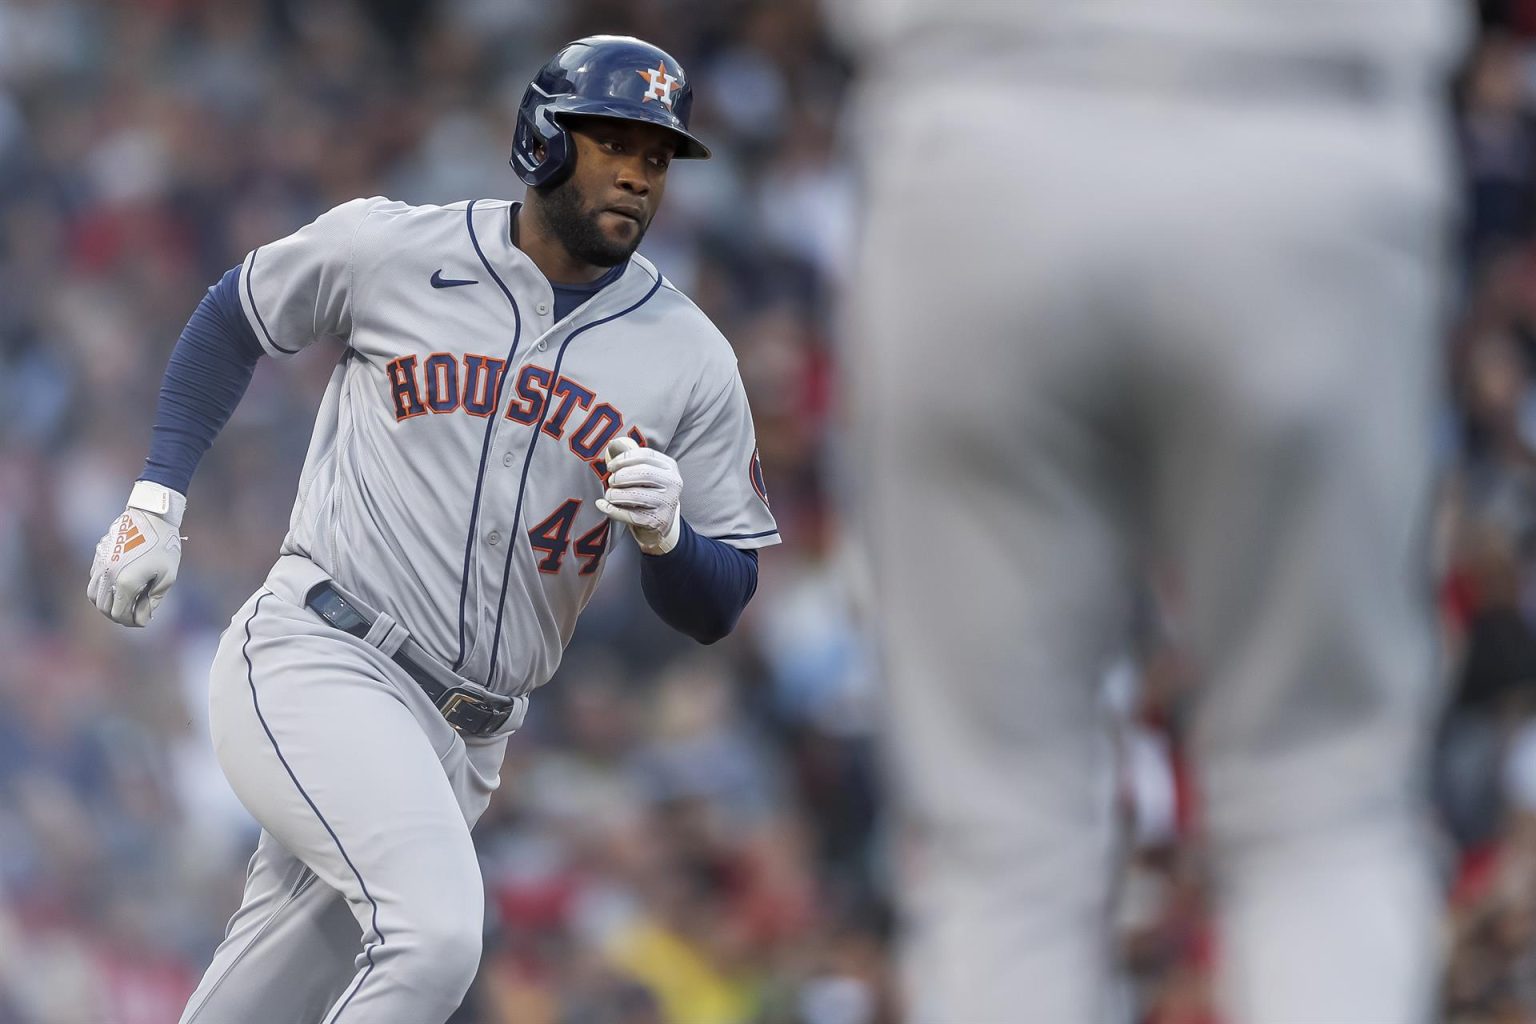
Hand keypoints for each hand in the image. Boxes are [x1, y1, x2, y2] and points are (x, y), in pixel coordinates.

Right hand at [86, 481, 185, 626]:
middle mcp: (108, 575)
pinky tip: (118, 586)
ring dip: (107, 603)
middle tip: (135, 613)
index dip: (132, 622)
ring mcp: (100, 564)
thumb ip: (153, 600)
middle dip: (119, 615)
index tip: (144, 620)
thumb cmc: (164, 546)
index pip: (120, 614)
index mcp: (126, 583)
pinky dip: (102, 589)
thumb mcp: (168, 576)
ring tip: (125, 602)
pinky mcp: (98, 555)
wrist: (152, 515)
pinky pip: (93, 580)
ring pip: (93, 595)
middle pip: (104, 608)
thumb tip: (141, 618)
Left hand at [596, 438, 681, 554]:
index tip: (610, 466)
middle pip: (643, 473)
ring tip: (609, 494)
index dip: (624, 458)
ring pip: (635, 495)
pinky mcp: (658, 521)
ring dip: (615, 494)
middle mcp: (673, 484)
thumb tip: (614, 442)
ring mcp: (667, 503)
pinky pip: (629, 514)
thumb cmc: (647, 491)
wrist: (659, 523)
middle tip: (611, 481)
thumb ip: (629, 457)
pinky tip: (602, 504)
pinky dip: (611, 509)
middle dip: (621, 476)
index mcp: (670, 467)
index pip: (646, 455)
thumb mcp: (643, 472)